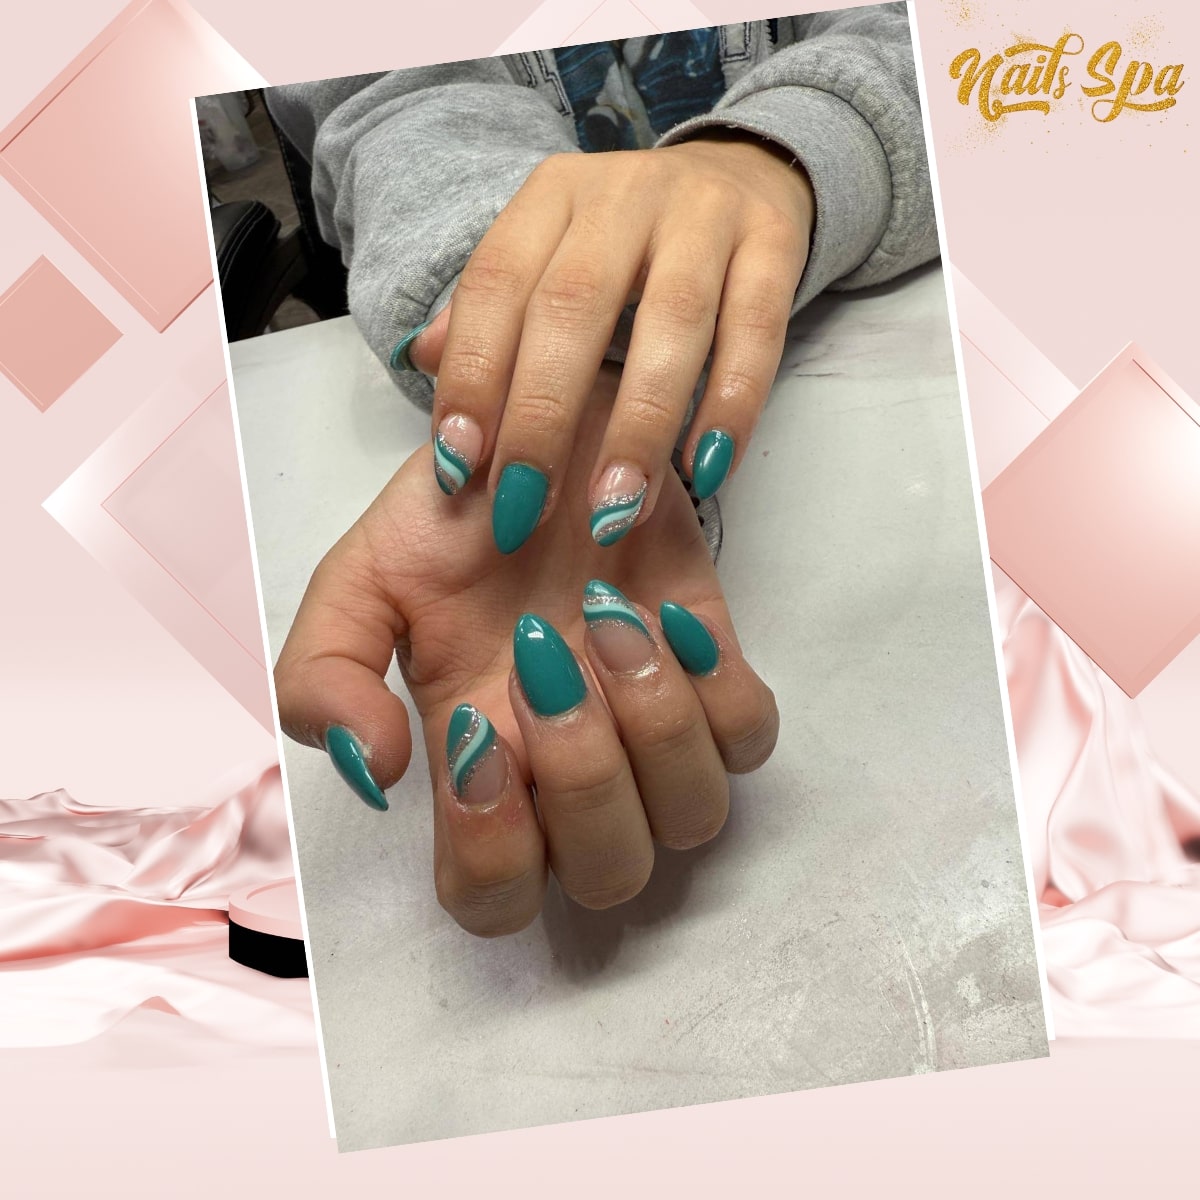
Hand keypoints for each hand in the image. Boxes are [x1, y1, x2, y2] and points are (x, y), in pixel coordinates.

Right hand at [274, 368, 778, 935]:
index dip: (494, 850)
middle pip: (610, 874)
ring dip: (653, 722)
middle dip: (583, 775)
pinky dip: (717, 683)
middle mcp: (571, 771)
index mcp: (480, 768)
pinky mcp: (720, 673)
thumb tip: (376, 769)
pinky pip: (750, 737)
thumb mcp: (358, 582)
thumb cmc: (452, 521)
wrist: (541, 430)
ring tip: (608, 617)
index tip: (480, 731)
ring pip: (694, 815)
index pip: (493, 897)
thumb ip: (325, 679)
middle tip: (544, 656)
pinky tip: (666, 613)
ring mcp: (652, 729)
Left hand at [407, 134, 813, 553]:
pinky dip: (730, 407)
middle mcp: (624, 195)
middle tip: (525, 509)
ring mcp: (705, 215)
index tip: (457, 465)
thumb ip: (491, 310)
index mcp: (552, 196)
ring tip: (614, 510)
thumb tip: (421, 359)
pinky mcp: (774, 246)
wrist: (745, 174)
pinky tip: (704, 472)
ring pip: (672, 322)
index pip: (496, 283)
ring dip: (638, 428)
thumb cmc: (627, 243)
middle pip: (574, 306)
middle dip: (543, 417)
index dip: (473, 376)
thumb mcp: (550, 255)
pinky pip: (756, 333)